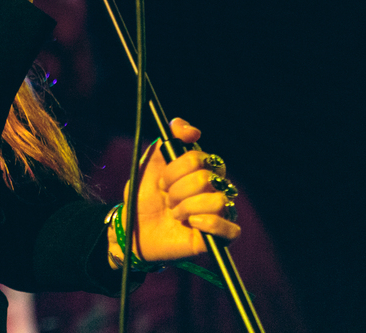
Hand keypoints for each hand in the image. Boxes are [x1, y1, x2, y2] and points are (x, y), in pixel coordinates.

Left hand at [109, 118, 240, 266]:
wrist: (133, 228)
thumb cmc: (143, 195)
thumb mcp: (150, 163)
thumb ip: (168, 140)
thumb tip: (190, 129)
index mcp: (201, 168)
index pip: (200, 158)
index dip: (176, 170)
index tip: (162, 180)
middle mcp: (214, 187)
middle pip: (206, 179)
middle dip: (178, 190)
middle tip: (167, 199)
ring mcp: (218, 212)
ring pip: (219, 201)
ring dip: (187, 208)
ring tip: (175, 214)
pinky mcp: (219, 237)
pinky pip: (232, 229)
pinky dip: (211, 225)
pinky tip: (192, 224)